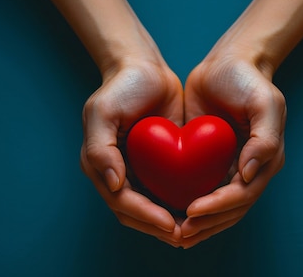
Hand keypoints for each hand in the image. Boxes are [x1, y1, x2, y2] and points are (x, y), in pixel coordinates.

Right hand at [79, 60, 183, 246]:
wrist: (145, 66)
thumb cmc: (122, 86)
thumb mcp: (103, 112)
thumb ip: (101, 150)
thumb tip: (114, 185)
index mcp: (101, 165)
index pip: (122, 202)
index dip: (145, 216)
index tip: (170, 224)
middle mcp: (118, 173)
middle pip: (136, 213)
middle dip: (158, 227)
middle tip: (185, 235)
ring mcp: (139, 170)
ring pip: (153, 207)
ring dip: (170, 222)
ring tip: (194, 231)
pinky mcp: (159, 164)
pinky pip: (169, 190)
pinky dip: (181, 203)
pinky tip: (201, 209)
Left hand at [181, 56, 286, 247]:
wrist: (228, 61)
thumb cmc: (248, 80)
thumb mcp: (265, 104)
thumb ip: (265, 140)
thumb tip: (249, 174)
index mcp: (265, 160)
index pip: (242, 194)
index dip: (218, 207)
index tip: (192, 211)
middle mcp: (248, 169)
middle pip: (230, 209)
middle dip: (206, 224)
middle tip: (179, 233)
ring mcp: (227, 167)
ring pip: (215, 207)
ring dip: (197, 224)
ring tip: (174, 234)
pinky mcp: (208, 161)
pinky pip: (198, 189)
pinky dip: (186, 204)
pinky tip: (167, 212)